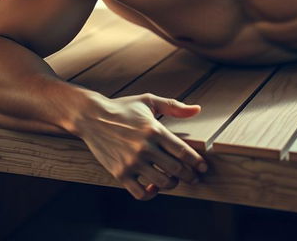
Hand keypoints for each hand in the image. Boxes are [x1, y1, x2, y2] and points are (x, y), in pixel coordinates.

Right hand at [76, 93, 207, 199]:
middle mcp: (145, 147)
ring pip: (162, 183)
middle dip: (189, 175)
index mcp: (154, 129)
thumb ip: (174, 106)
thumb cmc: (123, 108)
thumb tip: (197, 109)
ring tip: (174, 180)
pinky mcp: (120, 173)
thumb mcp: (149, 101)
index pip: (183, 151)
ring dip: (172, 184)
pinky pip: (141, 193)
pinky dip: (151, 194)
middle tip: (193, 177)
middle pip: (176, 169)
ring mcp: (132, 162)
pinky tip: (154, 187)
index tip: (203, 167)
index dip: (196, 162)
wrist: (92, 117)